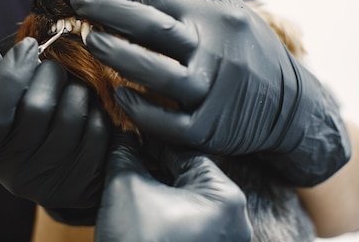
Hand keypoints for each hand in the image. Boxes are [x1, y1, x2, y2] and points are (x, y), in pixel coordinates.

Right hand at [0, 38, 110, 224]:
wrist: (61, 170)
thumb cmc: (24, 124)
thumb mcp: (1, 104)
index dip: (10, 74)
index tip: (28, 45)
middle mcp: (16, 173)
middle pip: (36, 109)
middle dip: (49, 74)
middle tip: (54, 65)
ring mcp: (53, 180)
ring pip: (71, 114)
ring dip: (76, 88)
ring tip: (72, 85)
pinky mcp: (87, 179)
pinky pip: (97, 128)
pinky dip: (96, 107)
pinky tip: (89, 104)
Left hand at [67, 0, 350, 185]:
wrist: (290, 103)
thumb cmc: (244, 46)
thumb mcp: (224, 4)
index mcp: (214, 17)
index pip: (156, 0)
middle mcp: (216, 50)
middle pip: (155, 29)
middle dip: (110, 14)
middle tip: (75, 6)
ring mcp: (213, 91)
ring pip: (160, 74)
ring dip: (121, 57)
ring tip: (91, 43)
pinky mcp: (210, 127)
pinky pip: (170, 122)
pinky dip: (143, 109)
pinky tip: (119, 95)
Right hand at [96, 133, 250, 241]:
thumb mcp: (126, 186)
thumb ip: (125, 152)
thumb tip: (123, 134)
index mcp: (226, 198)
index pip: (185, 153)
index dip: (153, 142)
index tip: (132, 134)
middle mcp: (235, 221)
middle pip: (188, 177)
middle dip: (155, 168)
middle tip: (128, 157)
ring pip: (186, 202)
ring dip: (158, 190)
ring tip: (131, 181)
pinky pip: (188, 223)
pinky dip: (165, 213)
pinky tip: (140, 209)